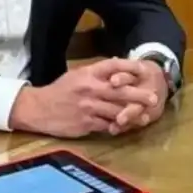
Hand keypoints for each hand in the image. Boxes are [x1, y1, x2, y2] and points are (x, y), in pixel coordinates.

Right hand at [8, 58, 158, 137]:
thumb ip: (97, 72)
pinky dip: (117, 127)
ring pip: (116, 110)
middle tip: (154, 98)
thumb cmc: (60, 91)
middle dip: (139, 94)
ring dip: (132, 115)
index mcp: (88, 73)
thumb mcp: (76, 75)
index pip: (114, 65)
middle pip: (120, 90)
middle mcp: (90, 88)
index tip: (145, 69)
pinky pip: (106, 125)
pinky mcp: (85, 123)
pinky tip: (125, 128)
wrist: (38, 108)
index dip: (131, 66)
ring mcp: (88, 107)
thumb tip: (117, 64)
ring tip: (145, 118)